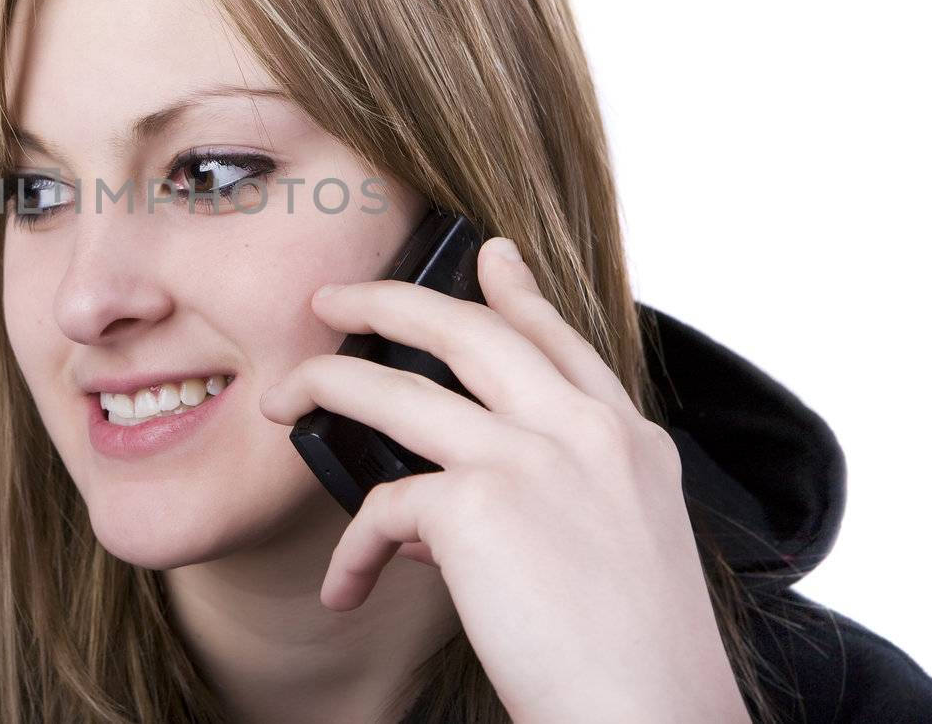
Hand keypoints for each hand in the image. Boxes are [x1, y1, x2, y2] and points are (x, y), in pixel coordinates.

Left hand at [258, 237, 751, 723]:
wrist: (648, 718)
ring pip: (397, 390)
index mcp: (627, 441)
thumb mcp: (612, 553)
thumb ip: (534, 507)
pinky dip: (351, 550)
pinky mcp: (477, 504)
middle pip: (469, 331)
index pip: (560, 341)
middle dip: (388, 301)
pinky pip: (381, 506)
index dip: (518, 292)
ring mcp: (531, 458)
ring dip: (325, 386)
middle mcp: (583, 432)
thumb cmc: (631, 662)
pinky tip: (344, 587)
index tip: (488, 254)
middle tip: (336, 297)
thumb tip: (428, 514)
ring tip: (282, 398)